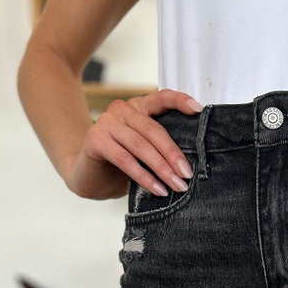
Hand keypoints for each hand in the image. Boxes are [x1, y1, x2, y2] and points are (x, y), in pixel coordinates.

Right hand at [65, 88, 202, 201]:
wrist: (89, 176)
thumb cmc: (122, 164)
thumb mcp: (145, 151)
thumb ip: (161, 146)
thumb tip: (189, 163)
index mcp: (138, 107)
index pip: (161, 97)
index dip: (179, 101)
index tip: (198, 109)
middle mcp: (122, 109)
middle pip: (153, 129)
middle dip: (173, 154)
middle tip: (187, 174)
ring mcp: (106, 122)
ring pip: (140, 145)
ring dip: (161, 168)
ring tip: (176, 185)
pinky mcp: (95, 139)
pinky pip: (125, 159)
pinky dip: (144, 177)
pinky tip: (157, 189)